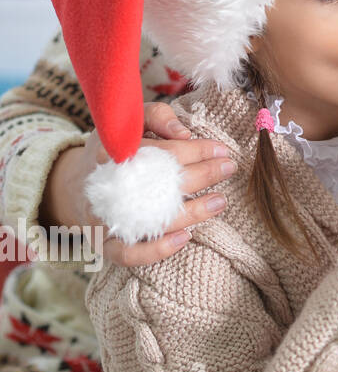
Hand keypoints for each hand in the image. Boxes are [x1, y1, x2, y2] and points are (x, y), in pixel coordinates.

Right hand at [42, 101, 231, 265]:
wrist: (76, 186)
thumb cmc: (117, 152)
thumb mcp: (130, 124)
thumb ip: (157, 117)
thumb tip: (184, 133)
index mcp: (112, 153)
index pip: (160, 152)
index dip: (195, 150)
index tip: (221, 149)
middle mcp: (105, 187)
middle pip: (160, 183)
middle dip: (202, 175)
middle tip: (228, 168)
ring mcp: (104, 218)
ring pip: (150, 220)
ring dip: (192, 213)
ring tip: (220, 202)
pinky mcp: (104, 244)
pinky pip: (129, 254)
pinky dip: (158, 249)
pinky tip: (186, 237)